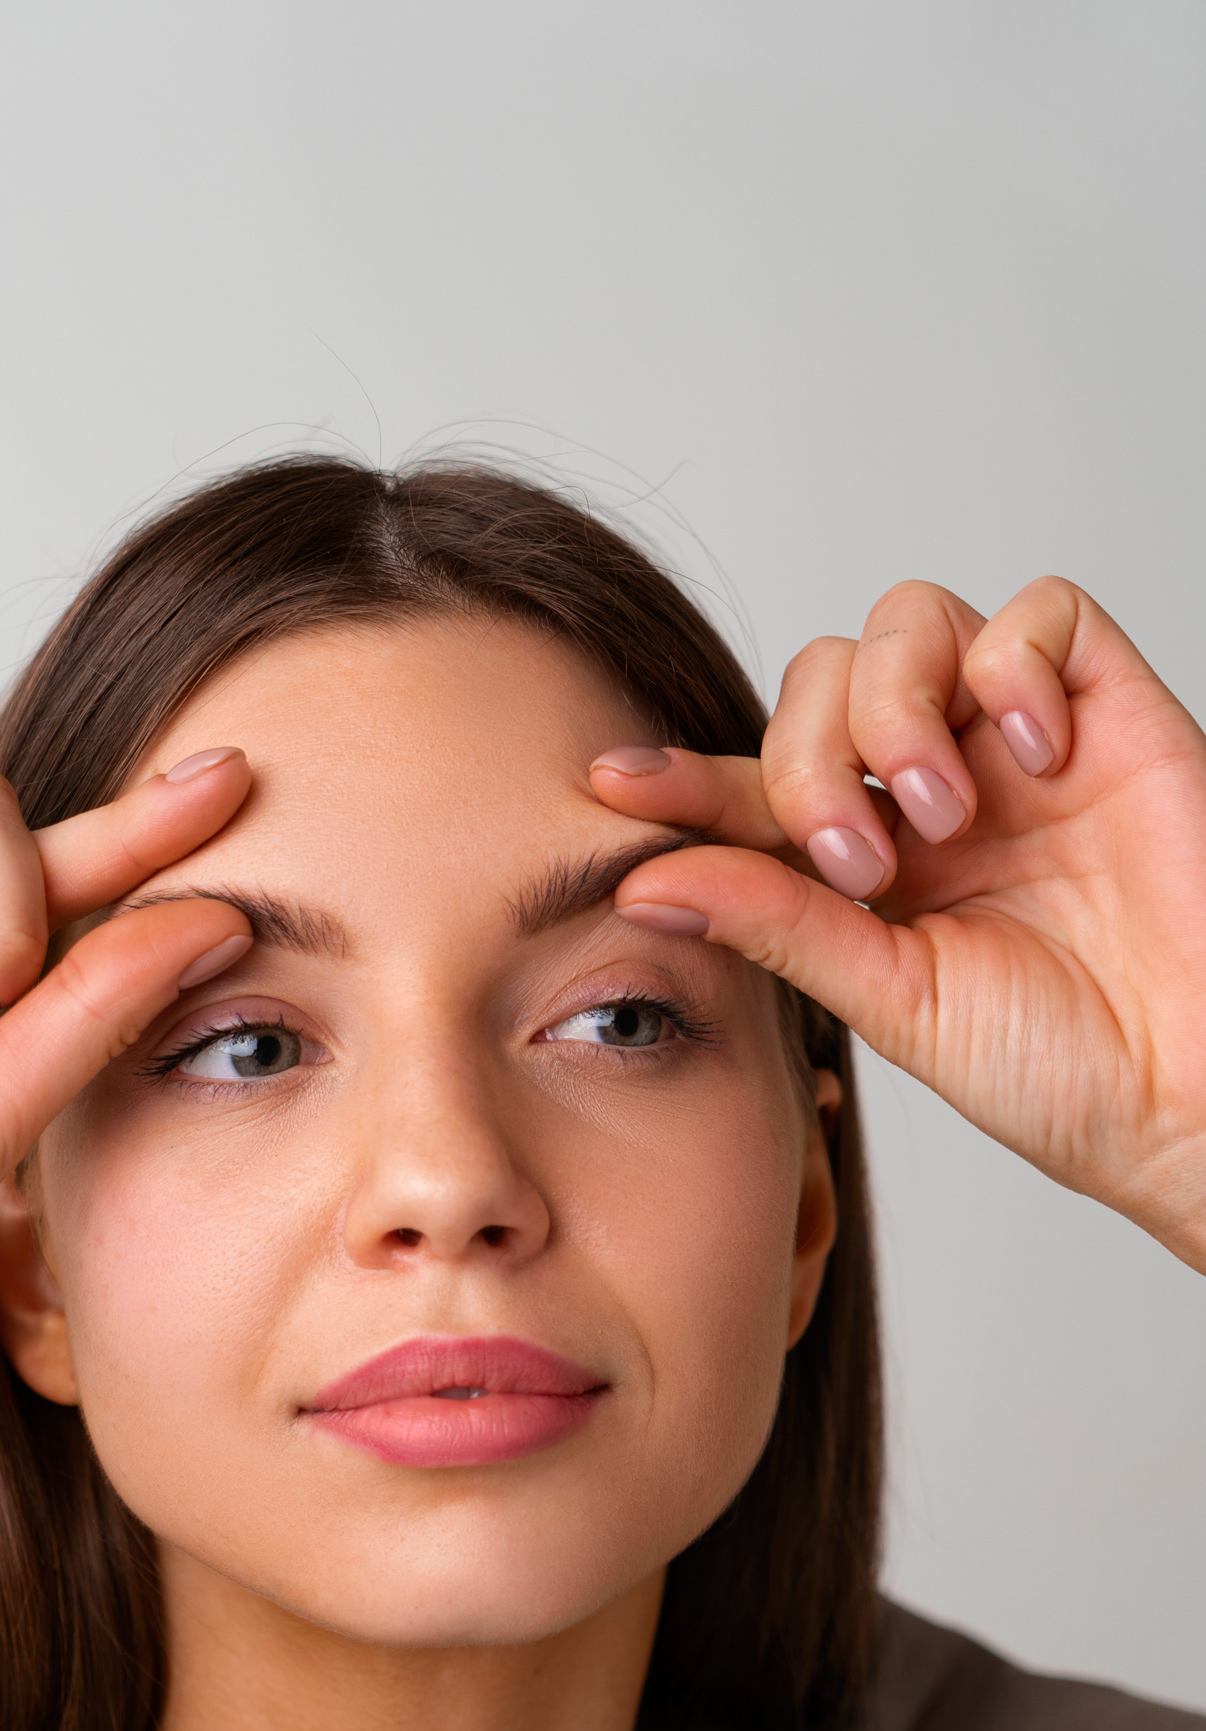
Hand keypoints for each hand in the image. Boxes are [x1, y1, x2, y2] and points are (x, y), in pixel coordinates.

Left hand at [590, 579, 1205, 1270]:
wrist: (1193, 1093)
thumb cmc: (1062, 1067)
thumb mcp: (893, 1000)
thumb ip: (779, 925)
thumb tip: (644, 880)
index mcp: (872, 865)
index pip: (756, 787)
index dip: (683, 778)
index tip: (607, 785)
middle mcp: (935, 791)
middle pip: (819, 679)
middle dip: (808, 755)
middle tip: (858, 857)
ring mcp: (1018, 746)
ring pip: (909, 623)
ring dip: (896, 706)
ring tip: (940, 814)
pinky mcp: (1111, 709)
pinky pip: (1040, 614)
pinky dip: (1014, 667)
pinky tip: (1031, 757)